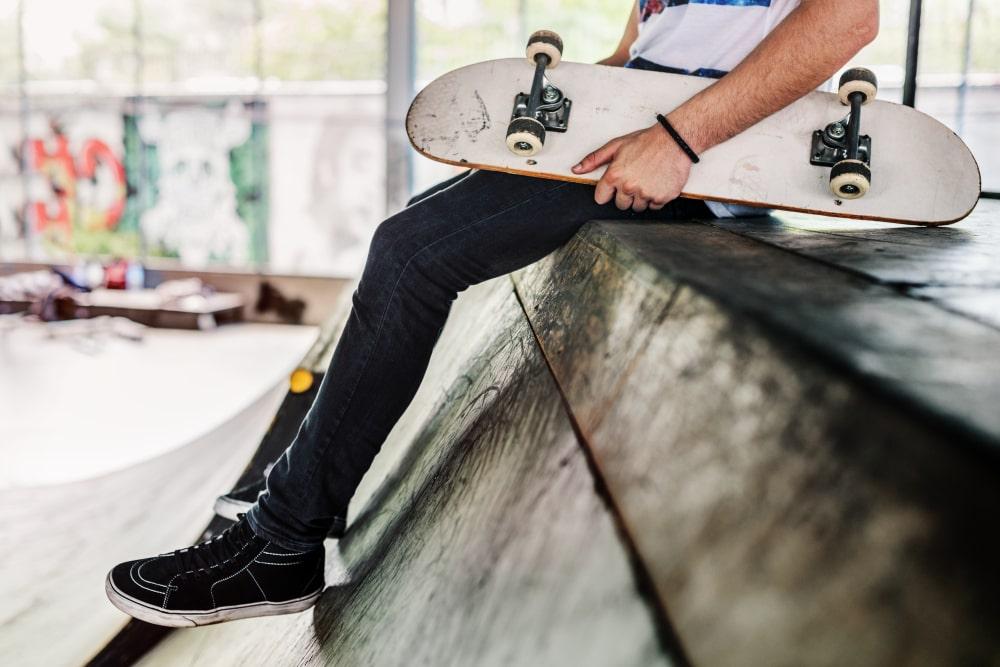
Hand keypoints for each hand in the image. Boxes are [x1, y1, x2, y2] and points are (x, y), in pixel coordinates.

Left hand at [571, 122, 693, 211]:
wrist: (674, 141)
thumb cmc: (647, 142)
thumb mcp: (616, 146)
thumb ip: (594, 159)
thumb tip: (577, 169)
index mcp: (615, 175)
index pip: (601, 198)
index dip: (607, 192)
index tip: (614, 187)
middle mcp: (629, 187)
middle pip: (620, 205)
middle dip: (625, 195)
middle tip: (635, 180)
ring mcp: (646, 194)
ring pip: (638, 207)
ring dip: (641, 198)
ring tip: (647, 180)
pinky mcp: (661, 197)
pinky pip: (654, 206)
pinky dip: (656, 198)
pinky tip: (657, 183)